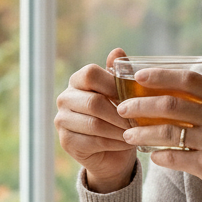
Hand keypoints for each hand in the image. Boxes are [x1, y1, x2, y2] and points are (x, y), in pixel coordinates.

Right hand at [55, 48, 136, 192]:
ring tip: (137, 132)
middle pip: (93, 102)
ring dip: (120, 129)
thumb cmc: (117, 116)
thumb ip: (119, 73)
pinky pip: (94, 141)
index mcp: (77, 81)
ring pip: (95, 124)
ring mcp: (62, 121)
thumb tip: (117, 51)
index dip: (112, 84)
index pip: (90, 74)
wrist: (111, 150)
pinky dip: (115, 143)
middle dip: (120, 113)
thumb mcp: (121, 93)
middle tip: (139, 119)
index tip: (132, 95)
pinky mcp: (66, 141)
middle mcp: (65, 98)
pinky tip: (128, 142)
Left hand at [117, 68, 201, 201]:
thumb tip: (175, 92)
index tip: (140, 76)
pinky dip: (159, 156)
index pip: (190, 79)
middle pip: (171, 105)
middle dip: (141, 105)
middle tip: (123, 107)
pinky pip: (174, 157)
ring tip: (128, 134)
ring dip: (142, 132)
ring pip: (167, 132)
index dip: (161, 75)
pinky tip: (153, 156)